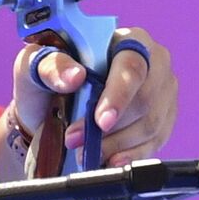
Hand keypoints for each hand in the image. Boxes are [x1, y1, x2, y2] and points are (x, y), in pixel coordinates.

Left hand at [11, 27, 177, 166]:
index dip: (119, 95)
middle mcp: (153, 62)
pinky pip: (154, 143)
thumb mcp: (35, 65)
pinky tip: (110, 160)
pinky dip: (130, 155)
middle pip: (146, 100)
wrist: (51, 108)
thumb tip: (74, 76)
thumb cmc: (47, 79)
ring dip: (115, 145)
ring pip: (150, 125)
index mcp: (126, 39)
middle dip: (111, 128)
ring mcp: (162, 92)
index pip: (132, 65)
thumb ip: (50, 65)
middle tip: (76, 140)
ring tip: (85, 152)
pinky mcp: (163, 119)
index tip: (101, 121)